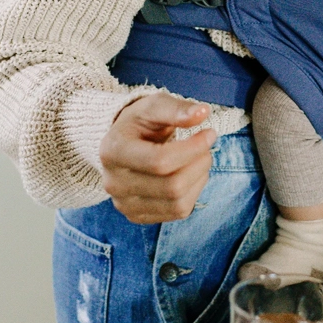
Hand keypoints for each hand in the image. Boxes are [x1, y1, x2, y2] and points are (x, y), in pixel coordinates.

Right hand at [99, 93, 215, 223]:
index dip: (192, 149)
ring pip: (178, 203)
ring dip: (199, 179)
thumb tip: (203, 112)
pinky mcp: (137, 216)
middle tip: (207, 146)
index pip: (159, 161)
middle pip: (172, 186)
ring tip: (199, 159)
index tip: (210, 133)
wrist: (122, 142)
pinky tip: (190, 174)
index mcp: (113, 151)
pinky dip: (193, 192)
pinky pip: (178, 212)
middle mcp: (114, 183)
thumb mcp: (154, 105)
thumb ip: (177, 109)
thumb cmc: (140, 122)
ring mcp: (124, 204)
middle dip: (199, 164)